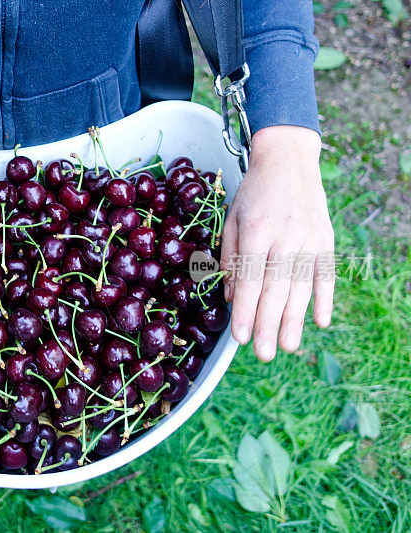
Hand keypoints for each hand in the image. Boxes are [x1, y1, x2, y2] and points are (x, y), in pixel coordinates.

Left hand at [220, 126, 334, 361]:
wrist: (288, 161)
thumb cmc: (254, 194)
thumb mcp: (232, 220)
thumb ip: (230, 257)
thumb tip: (231, 296)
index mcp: (257, 231)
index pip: (250, 279)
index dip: (245, 310)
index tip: (239, 337)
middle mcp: (285, 236)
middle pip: (275, 288)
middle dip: (267, 324)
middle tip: (261, 354)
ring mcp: (309, 239)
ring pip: (301, 287)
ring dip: (294, 319)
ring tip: (287, 347)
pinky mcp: (326, 239)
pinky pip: (326, 274)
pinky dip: (325, 298)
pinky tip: (320, 322)